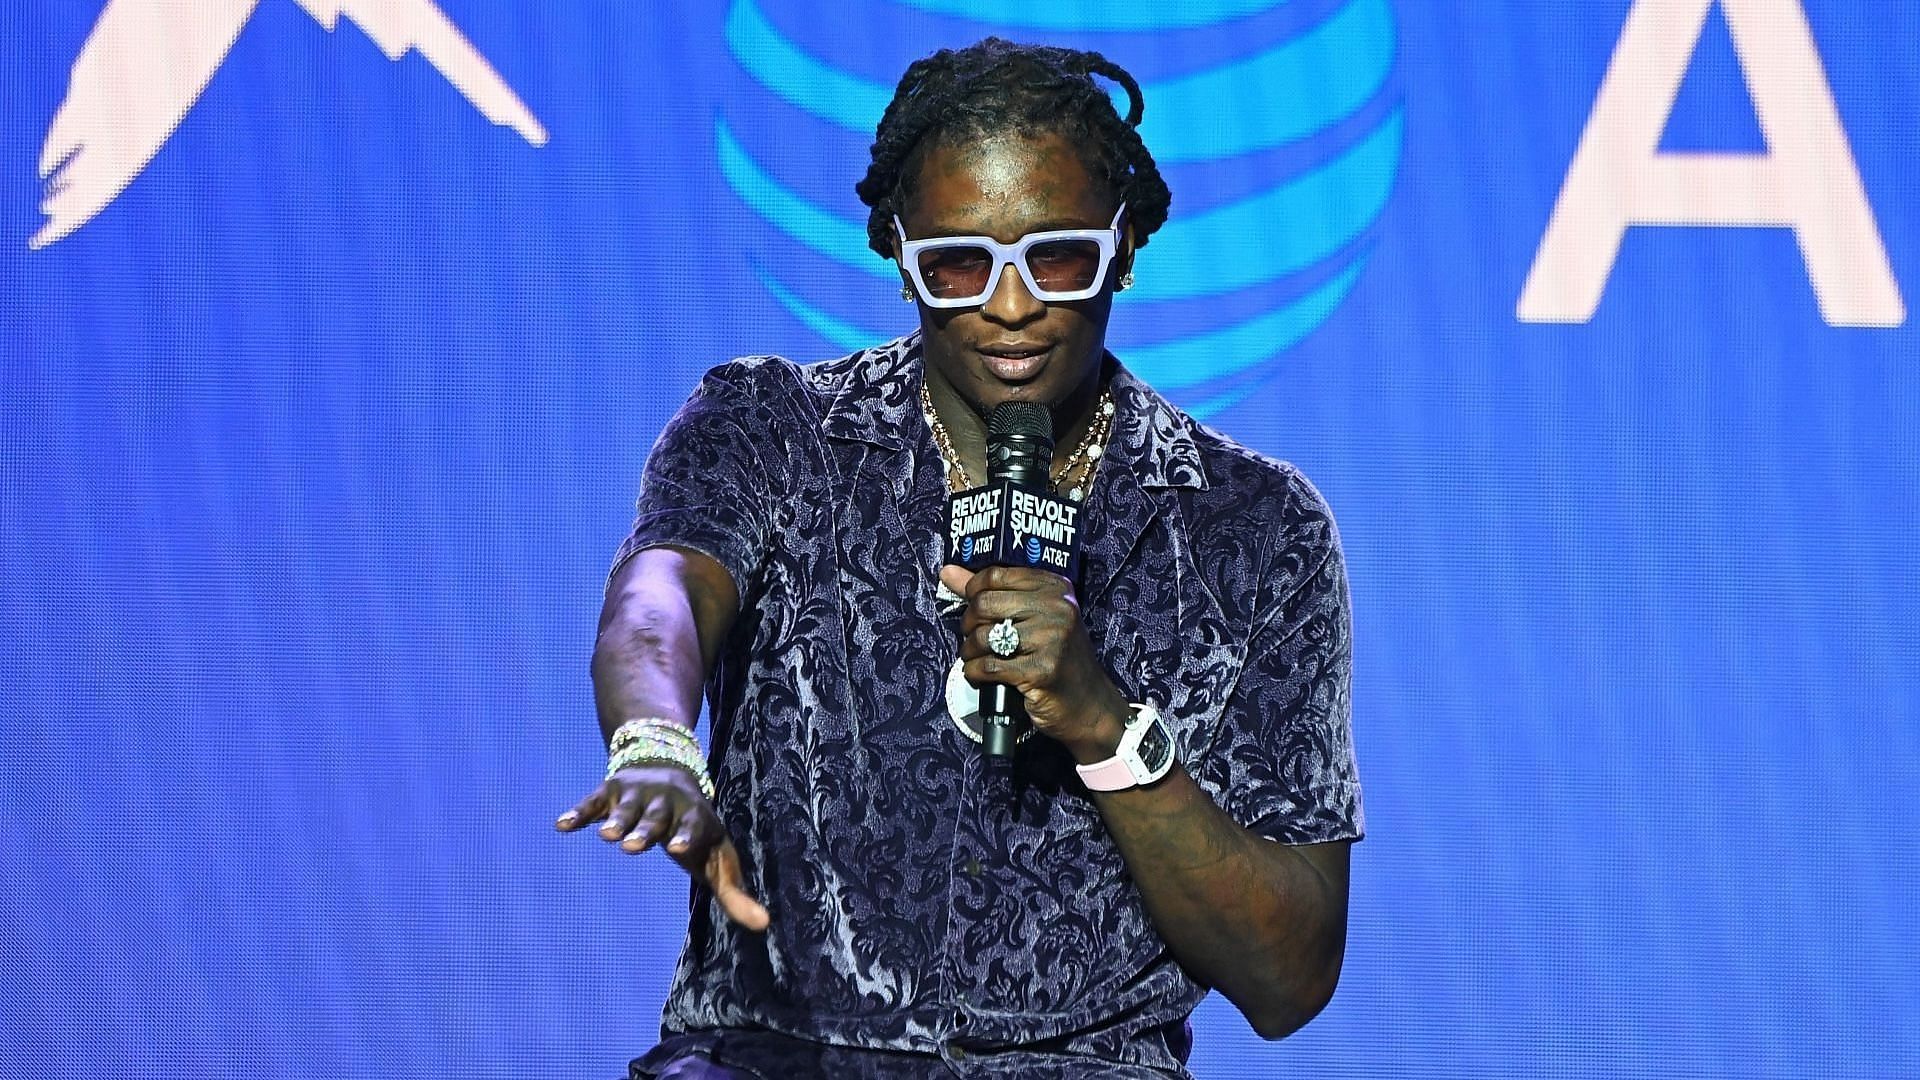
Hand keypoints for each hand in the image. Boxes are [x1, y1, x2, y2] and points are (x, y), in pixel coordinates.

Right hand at [554, 763, 769, 930]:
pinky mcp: (612, 791)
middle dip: (645, 830)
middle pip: (655, 817)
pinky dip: (580, 812)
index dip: (687, 835)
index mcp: (694, 817)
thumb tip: (763, 926)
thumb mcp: (717, 856)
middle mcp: (665, 802)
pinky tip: (562, 825)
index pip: (693, 826)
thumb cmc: (696, 828)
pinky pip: (594, 801)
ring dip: (617, 820)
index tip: (678, 849)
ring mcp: (637, 794)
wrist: (669, 765)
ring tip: (606, 836)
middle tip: (630, 846)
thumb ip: (734, 892)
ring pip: (627, 808)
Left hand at [941, 563, 1130, 762]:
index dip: (972, 591)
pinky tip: (982, 676)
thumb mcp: (1033, 617)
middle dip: (969, 625)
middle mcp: (1057, 608)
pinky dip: (975, 673)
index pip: (995, 575)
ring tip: (979, 658)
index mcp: (1054, 588)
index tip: (972, 607)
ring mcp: (1051, 639)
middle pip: (984, 604)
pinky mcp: (1041, 670)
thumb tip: (948, 573)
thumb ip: (990, 592)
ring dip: (971, 652)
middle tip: (975, 638)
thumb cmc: (1056, 658)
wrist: (1088, 704)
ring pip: (983, 636)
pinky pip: (987, 666)